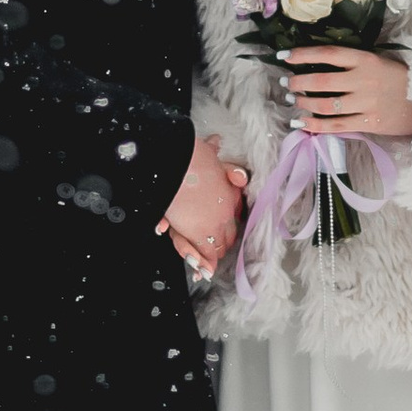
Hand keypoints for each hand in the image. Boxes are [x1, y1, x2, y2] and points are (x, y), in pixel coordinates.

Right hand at [159, 131, 247, 276]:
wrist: (179, 163)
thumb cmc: (189, 156)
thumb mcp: (206, 152)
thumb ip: (212, 150)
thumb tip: (216, 140)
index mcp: (229, 193)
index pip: (232, 217)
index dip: (225, 228)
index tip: (220, 235)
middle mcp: (225, 211)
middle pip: (226, 236)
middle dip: (218, 247)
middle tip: (210, 258)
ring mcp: (214, 224)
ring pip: (216, 247)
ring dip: (208, 259)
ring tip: (205, 270)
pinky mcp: (200, 233)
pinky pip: (204, 254)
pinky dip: (201, 262)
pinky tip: (201, 270)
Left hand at [278, 46, 411, 139]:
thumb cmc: (399, 79)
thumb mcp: (379, 61)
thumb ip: (353, 63)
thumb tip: (317, 64)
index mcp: (366, 59)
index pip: (328, 54)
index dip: (302, 54)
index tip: (284, 56)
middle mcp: (364, 80)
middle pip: (321, 81)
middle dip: (298, 82)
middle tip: (286, 82)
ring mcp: (366, 104)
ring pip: (325, 105)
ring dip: (304, 103)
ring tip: (294, 100)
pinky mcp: (368, 124)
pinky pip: (335, 125)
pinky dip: (314, 125)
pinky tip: (301, 123)